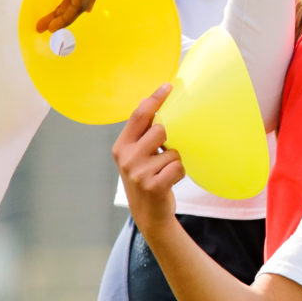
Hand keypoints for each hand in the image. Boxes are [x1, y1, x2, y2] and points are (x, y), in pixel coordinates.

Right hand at [113, 86, 184, 232]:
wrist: (148, 214)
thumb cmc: (146, 177)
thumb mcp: (136, 155)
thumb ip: (142, 133)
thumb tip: (151, 101)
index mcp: (121, 146)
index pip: (139, 115)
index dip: (155, 99)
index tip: (169, 86)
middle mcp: (126, 157)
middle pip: (160, 129)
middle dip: (169, 139)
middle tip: (164, 153)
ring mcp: (138, 173)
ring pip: (173, 150)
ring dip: (175, 159)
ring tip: (165, 170)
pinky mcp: (153, 186)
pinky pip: (178, 166)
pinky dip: (180, 172)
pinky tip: (170, 180)